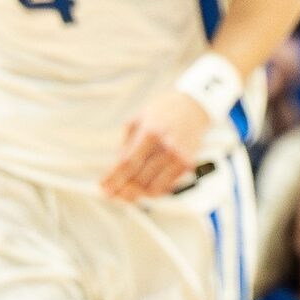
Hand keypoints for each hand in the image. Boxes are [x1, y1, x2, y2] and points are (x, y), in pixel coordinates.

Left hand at [99, 86, 211, 201]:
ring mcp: (179, 157)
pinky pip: (166, 187)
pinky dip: (153, 191)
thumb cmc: (164, 111)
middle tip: (112, 193)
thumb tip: (115, 171)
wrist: (195, 106)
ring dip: (136, 194)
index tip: (104, 187)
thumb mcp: (138, 120)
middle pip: (139, 179)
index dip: (114, 179)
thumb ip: (126, 145)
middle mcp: (167, 146)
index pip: (128, 164)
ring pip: (152, 188)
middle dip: (122, 190)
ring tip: (126, 192)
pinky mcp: (187, 164)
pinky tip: (144, 188)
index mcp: (151, 132)